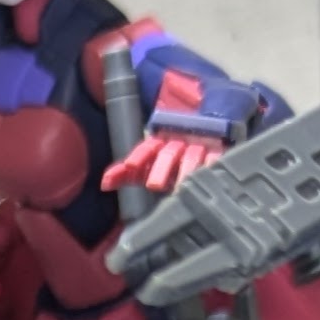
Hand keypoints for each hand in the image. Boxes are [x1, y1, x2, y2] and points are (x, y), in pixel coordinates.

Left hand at [104, 127, 222, 198]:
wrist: (202, 131)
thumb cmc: (168, 156)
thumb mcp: (146, 164)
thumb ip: (124, 173)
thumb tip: (104, 183)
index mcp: (158, 144)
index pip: (146, 148)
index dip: (138, 157)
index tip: (130, 166)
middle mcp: (176, 144)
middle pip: (167, 154)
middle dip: (161, 168)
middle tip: (154, 184)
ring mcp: (196, 146)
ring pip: (190, 157)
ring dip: (185, 171)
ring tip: (180, 189)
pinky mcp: (215, 151)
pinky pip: (213, 158)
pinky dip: (210, 165)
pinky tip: (207, 175)